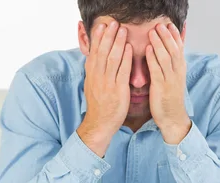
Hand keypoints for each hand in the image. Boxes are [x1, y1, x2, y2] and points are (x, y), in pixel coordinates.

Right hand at [78, 21, 132, 156]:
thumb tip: (93, 58)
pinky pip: (122, 71)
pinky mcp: (117, 90)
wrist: (99, 124)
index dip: (98, 38)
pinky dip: (125, 58)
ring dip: (118, 42)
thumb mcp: (92, 85)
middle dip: (108, 36)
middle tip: (113, 23)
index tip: (101, 26)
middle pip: (102, 51)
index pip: (94, 52)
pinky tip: (129, 48)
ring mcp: (107, 83)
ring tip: (123, 30)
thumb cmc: (98, 105)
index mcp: (91, 74)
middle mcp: (97, 76)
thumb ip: (94, 71)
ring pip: (112, 58)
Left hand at [146, 23, 191, 144]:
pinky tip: (148, 49)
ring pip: (166, 57)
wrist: (172, 118)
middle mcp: (177, 72)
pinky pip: (157, 70)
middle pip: (173, 49)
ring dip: (159, 43)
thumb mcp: (173, 79)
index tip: (169, 25)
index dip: (175, 35)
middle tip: (159, 24)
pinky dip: (153, 58)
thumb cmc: (170, 99)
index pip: (179, 48)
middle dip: (167, 36)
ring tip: (152, 32)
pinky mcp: (161, 87)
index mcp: (180, 69)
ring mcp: (170, 80)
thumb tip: (168, 52)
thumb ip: (170, 65)